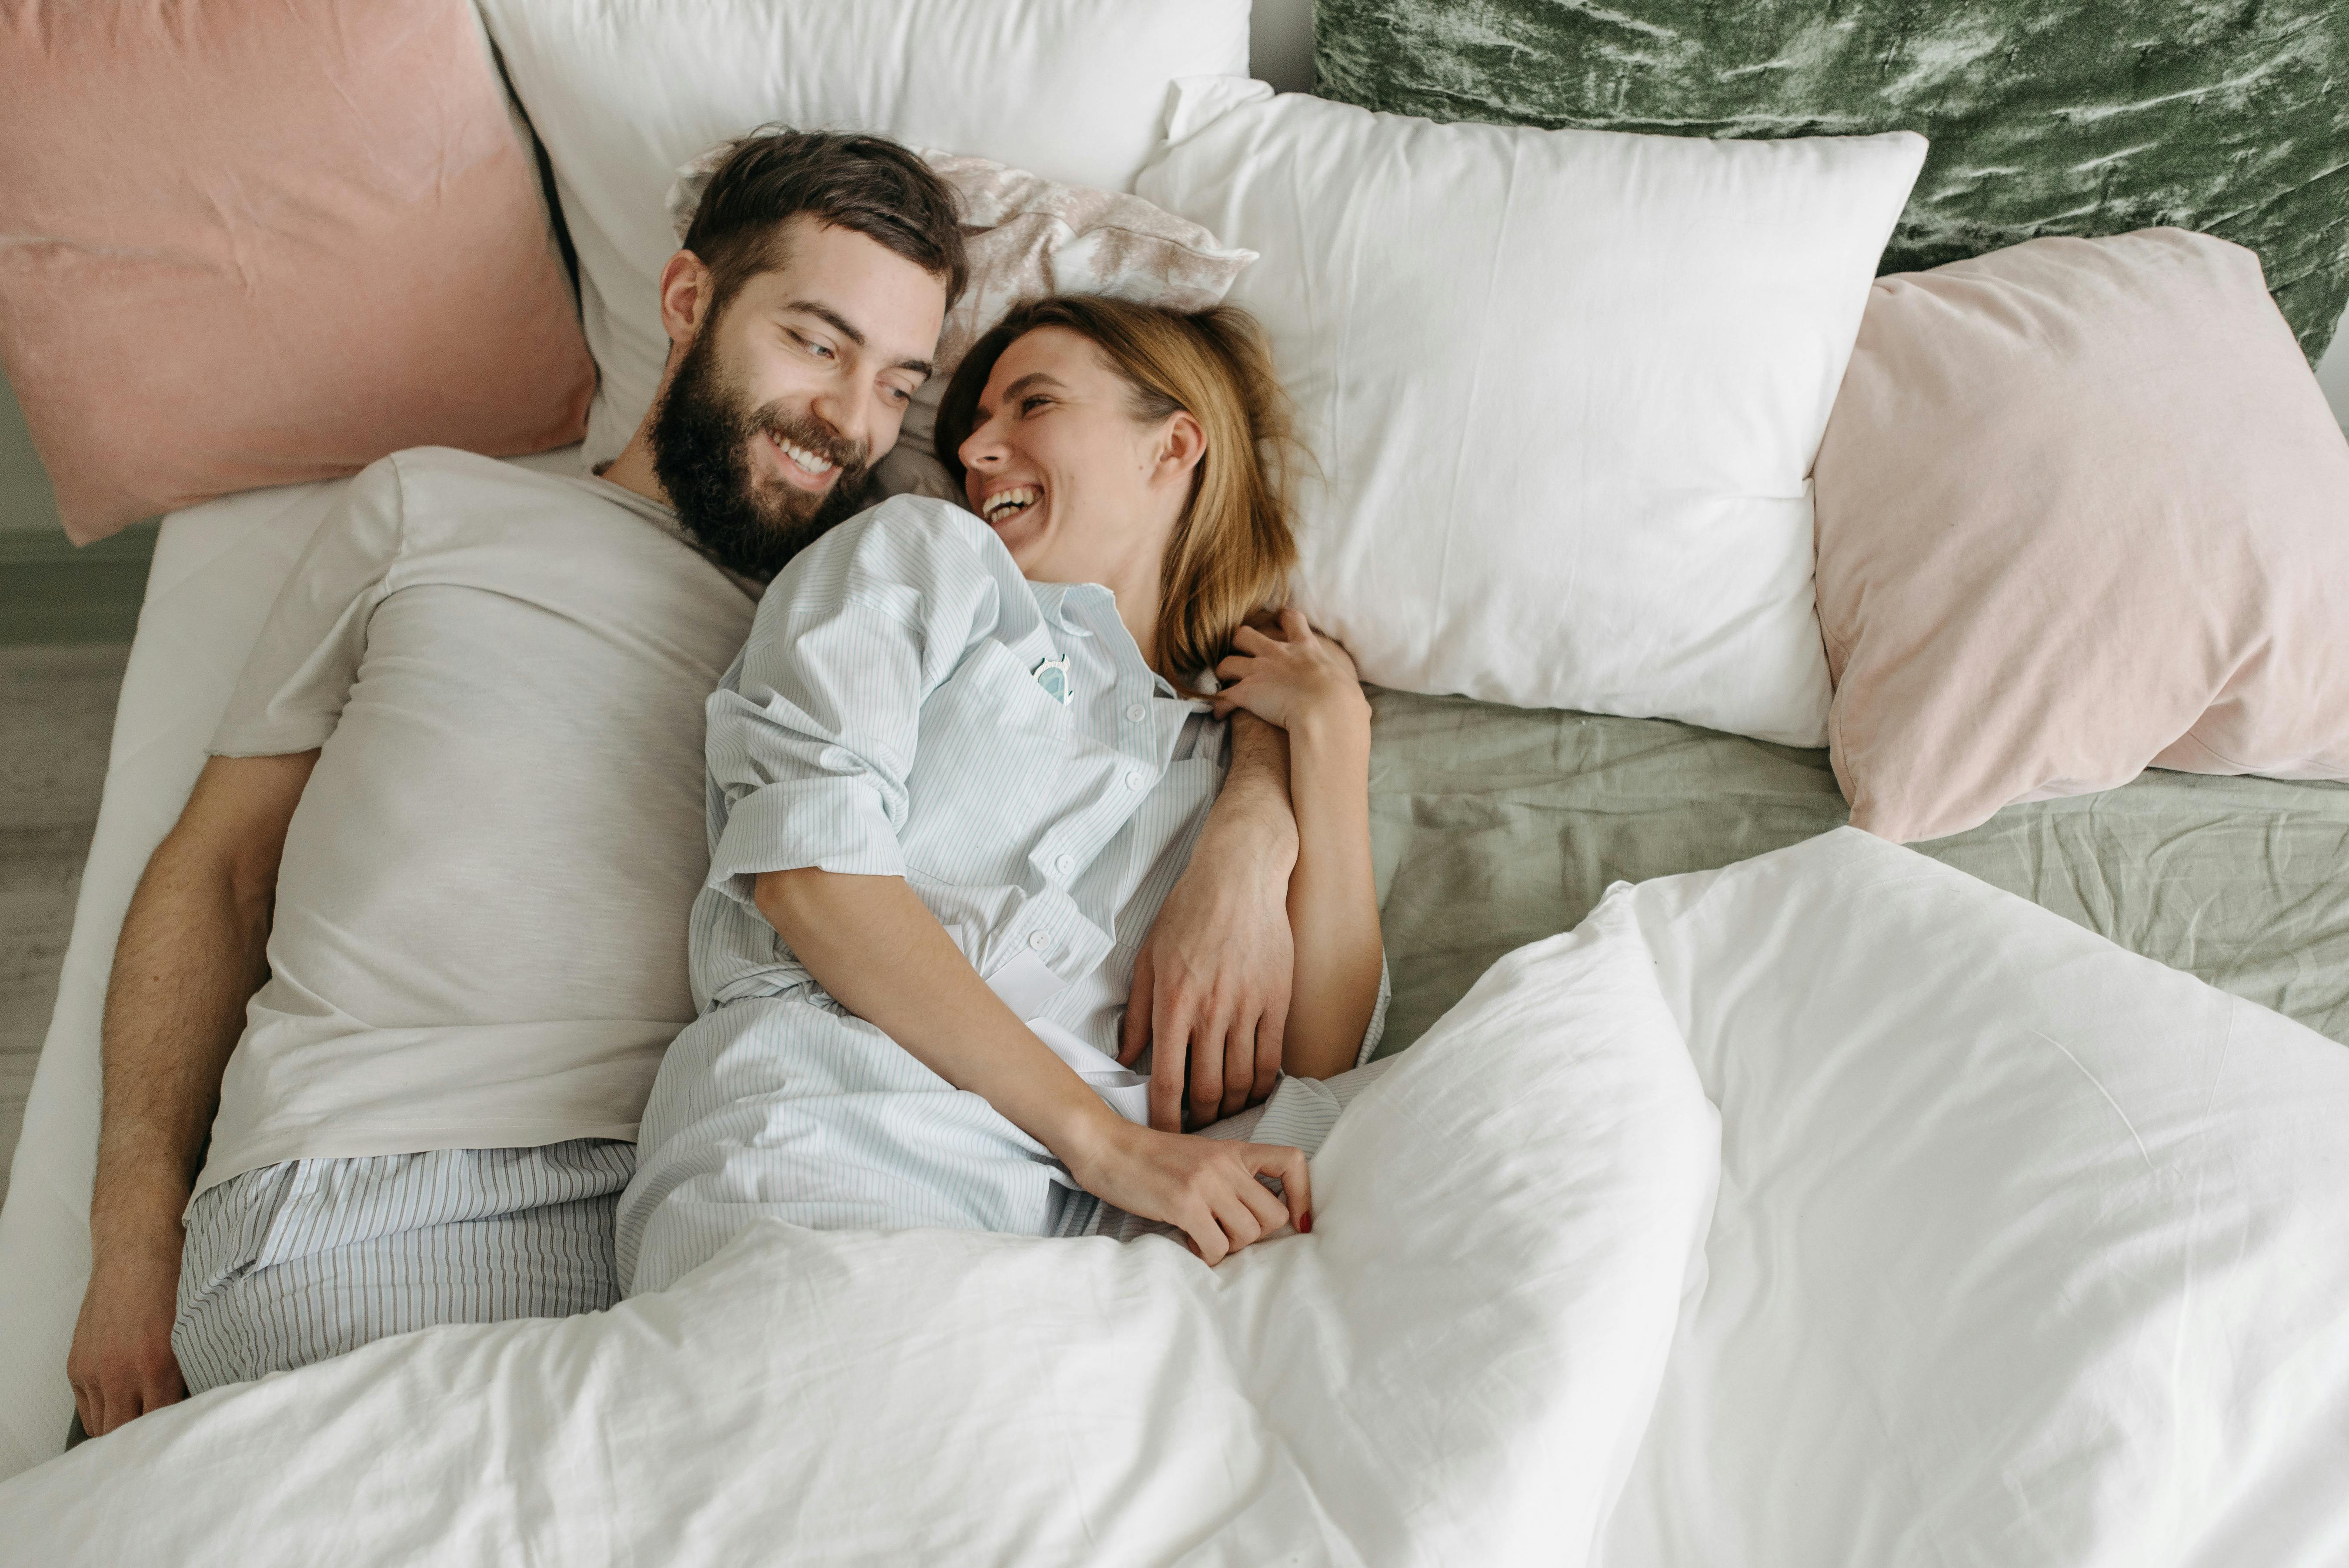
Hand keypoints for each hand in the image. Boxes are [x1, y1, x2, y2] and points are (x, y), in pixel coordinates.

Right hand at [67, 1235, 187, 1437]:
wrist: (137, 1252)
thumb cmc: (175, 1285)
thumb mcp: (195, 1330)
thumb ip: (192, 1370)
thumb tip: (200, 1405)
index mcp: (159, 1366)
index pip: (162, 1426)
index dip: (173, 1437)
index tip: (184, 1440)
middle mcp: (122, 1374)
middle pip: (128, 1435)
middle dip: (145, 1442)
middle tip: (162, 1442)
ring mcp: (94, 1371)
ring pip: (104, 1428)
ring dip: (122, 1431)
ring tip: (143, 1427)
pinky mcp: (76, 1366)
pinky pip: (88, 1409)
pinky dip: (103, 1414)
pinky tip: (122, 1408)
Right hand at [1065, 1120, 1311, 1263]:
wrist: (1106, 1147)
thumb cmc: (1150, 1160)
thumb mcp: (1200, 1159)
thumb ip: (1228, 1179)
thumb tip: (1254, 1221)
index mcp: (1234, 1150)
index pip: (1292, 1161)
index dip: (1303, 1196)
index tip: (1298, 1222)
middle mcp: (1226, 1164)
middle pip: (1274, 1216)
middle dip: (1255, 1237)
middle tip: (1227, 1234)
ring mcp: (1206, 1183)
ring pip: (1248, 1235)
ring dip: (1228, 1248)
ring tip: (1204, 1237)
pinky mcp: (1183, 1203)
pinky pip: (1216, 1247)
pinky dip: (1207, 1256)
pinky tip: (1189, 1242)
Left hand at [1121, 793, 1295, 1129]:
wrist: (1239, 877)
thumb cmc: (1190, 913)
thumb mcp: (1148, 959)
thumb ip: (1138, 1013)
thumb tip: (1127, 1055)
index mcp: (1173, 1004)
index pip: (1166, 1081)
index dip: (1164, 1118)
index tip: (1164, 1133)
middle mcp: (1210, 1012)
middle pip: (1207, 1091)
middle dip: (1199, 1120)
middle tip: (1195, 1127)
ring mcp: (1248, 1008)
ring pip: (1242, 1081)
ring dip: (1232, 1107)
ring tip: (1223, 1112)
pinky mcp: (1277, 1001)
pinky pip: (1272, 1059)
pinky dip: (1263, 1084)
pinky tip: (1254, 1090)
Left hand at [1211, 608, 1369, 735]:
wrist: (1326, 710)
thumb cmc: (1344, 703)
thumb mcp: (1350, 691)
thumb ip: (1348, 694)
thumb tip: (1361, 710)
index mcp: (1305, 649)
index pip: (1291, 620)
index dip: (1281, 618)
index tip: (1277, 618)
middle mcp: (1277, 654)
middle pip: (1245, 634)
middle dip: (1237, 641)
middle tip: (1238, 650)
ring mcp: (1258, 671)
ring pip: (1227, 662)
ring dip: (1222, 671)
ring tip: (1221, 682)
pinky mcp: (1246, 692)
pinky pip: (1222, 697)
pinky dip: (1218, 705)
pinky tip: (1218, 715)